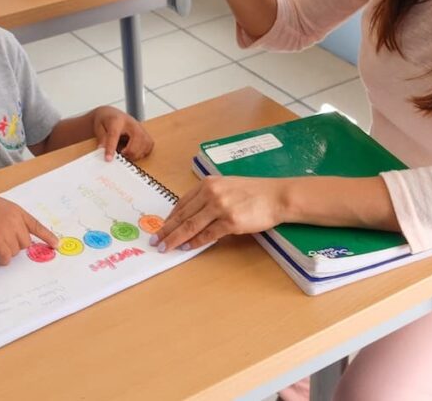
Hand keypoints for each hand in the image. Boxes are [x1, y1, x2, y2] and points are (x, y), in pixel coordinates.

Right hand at [0, 187, 56, 265]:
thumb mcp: (0, 208)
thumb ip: (9, 220)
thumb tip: (13, 239)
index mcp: (17, 211)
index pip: (36, 225)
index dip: (47, 236)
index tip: (57, 244)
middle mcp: (15, 220)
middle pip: (26, 243)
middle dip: (15, 246)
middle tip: (0, 242)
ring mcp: (6, 229)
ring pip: (15, 251)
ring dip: (5, 252)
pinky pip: (5, 255)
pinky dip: (2, 259)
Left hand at [92, 106, 153, 160]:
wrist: (111, 115)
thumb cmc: (105, 121)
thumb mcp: (98, 128)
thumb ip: (102, 139)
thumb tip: (102, 150)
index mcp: (117, 120)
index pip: (115, 135)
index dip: (111, 148)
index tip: (108, 159)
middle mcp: (131, 123)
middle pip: (137, 138)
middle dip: (129, 152)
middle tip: (121, 154)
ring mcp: (140, 128)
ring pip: (145, 143)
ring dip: (136, 153)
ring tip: (126, 152)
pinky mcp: (145, 134)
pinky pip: (149, 145)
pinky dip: (142, 152)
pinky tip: (134, 151)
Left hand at [152, 176, 285, 251]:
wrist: (277, 196)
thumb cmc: (254, 192)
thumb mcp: (227, 186)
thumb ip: (209, 197)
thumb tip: (191, 216)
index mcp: (208, 183)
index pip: (182, 203)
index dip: (169, 218)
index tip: (160, 228)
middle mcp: (212, 193)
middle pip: (183, 215)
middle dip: (166, 230)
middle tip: (155, 241)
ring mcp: (221, 207)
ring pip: (191, 226)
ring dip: (176, 239)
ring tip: (165, 247)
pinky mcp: (231, 221)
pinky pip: (208, 235)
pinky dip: (196, 242)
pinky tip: (187, 247)